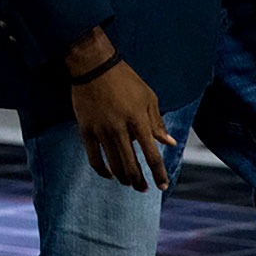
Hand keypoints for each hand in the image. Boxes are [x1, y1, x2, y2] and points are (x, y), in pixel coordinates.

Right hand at [65, 27, 176, 191]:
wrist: (94, 66)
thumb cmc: (125, 80)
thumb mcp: (148, 98)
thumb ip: (157, 122)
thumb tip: (169, 143)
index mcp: (138, 120)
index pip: (152, 155)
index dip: (158, 173)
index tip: (162, 186)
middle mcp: (120, 128)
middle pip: (131, 164)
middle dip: (139, 180)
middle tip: (143, 188)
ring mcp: (101, 130)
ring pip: (113, 163)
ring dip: (122, 177)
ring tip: (128, 183)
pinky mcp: (86, 129)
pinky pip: (93, 156)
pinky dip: (101, 169)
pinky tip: (108, 174)